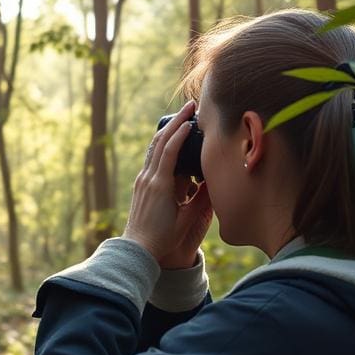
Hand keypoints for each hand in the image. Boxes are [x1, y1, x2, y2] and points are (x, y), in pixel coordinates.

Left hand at [123, 101, 212, 267]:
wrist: (138, 248)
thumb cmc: (164, 237)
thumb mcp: (188, 219)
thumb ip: (203, 198)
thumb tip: (216, 178)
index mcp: (160, 185)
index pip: (169, 150)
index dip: (180, 132)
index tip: (192, 118)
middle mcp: (148, 178)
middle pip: (159, 141)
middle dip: (175, 121)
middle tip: (190, 106)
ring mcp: (142, 180)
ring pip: (153, 147)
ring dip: (167, 129)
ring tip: (182, 116)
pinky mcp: (141, 183)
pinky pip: (151, 157)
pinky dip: (162, 143)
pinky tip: (171, 138)